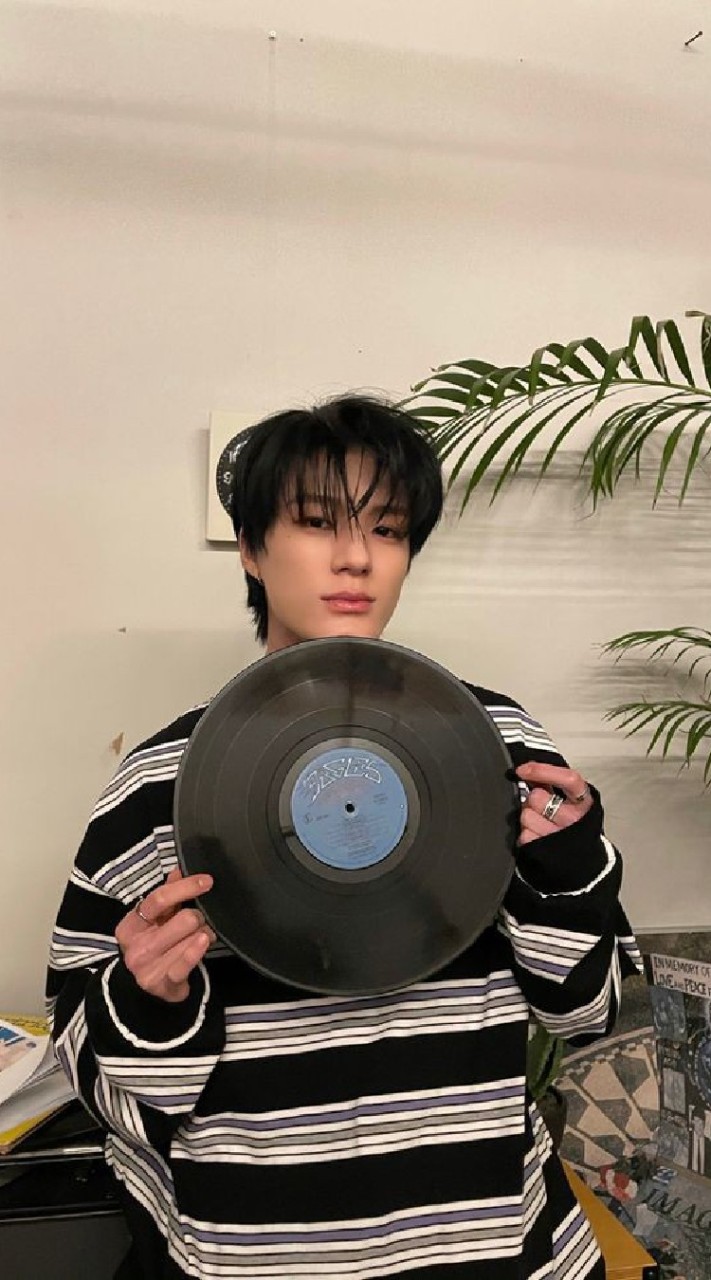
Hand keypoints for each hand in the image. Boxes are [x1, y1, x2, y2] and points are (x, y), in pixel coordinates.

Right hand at [115, 869, 215, 1003]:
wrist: (148, 988)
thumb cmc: (154, 947)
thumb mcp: (154, 922)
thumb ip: (166, 897)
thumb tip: (178, 871)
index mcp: (130, 925)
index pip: (159, 899)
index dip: (185, 887)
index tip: (207, 881)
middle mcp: (135, 946)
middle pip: (181, 919)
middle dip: (198, 916)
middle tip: (200, 921)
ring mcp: (147, 967)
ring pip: (190, 938)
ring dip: (204, 934)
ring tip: (203, 936)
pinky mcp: (162, 983)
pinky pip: (186, 962)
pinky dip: (198, 950)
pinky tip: (205, 941)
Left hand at [515, 762, 591, 846]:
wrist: (583, 858)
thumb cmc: (575, 824)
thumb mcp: (573, 801)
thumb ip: (554, 784)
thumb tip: (527, 771)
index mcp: (583, 801)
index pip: (568, 779)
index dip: (542, 771)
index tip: (523, 770)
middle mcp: (573, 818)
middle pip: (537, 796)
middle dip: (532, 799)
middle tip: (541, 807)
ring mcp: (559, 835)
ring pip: (525, 815)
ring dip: (528, 817)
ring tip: (541, 823)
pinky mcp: (544, 850)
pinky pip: (523, 834)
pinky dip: (526, 833)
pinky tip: (537, 835)